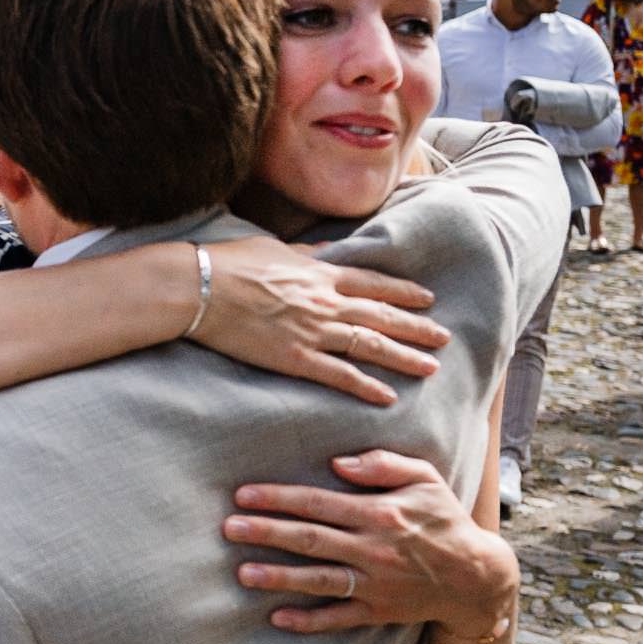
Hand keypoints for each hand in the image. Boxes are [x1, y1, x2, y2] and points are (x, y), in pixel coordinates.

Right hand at [190, 238, 448, 406]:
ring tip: (430, 367)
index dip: (404, 292)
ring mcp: (312, 331)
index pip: (374, 283)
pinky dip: (366, 386)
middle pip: (382, 315)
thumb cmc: (228, 263)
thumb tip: (327, 252)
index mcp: (320, 273)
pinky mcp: (294, 358)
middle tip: (444, 338)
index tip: (428, 299)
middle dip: (417, 327)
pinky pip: (339, 375)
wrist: (199, 288)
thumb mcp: (273, 247)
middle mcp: (325, 302)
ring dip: (404, 357)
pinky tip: (388, 395)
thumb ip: (305, 253)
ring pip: (370, 345)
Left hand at [225, 449, 517, 634]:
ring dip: (279, 577)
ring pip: (319, 580)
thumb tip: (339, 462)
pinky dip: (308, 621)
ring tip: (242, 573)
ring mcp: (375, 583)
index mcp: (380, 513)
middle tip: (228, 528)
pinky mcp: (378, 611)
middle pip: (310, 540)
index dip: (278, 498)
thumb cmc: (443, 520)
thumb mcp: (425, 479)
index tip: (242, 495)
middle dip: (266, 533)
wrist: (477, 577)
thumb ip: (383, 464)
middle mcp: (373, 549)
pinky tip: (277, 618)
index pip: (318, 503)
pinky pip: (338, 618)